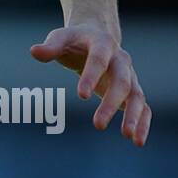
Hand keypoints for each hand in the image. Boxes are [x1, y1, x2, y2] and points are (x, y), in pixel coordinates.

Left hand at [30, 23, 151, 146]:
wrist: (96, 36)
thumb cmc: (74, 40)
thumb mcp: (61, 38)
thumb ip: (50, 46)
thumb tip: (34, 51)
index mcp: (103, 43)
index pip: (99, 59)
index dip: (91, 76)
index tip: (81, 96)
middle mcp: (121, 60)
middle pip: (122, 81)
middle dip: (111, 103)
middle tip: (98, 125)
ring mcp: (130, 75)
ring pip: (136, 95)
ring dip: (133, 116)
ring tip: (127, 136)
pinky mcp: (132, 90)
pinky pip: (142, 106)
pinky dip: (143, 123)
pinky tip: (137, 141)